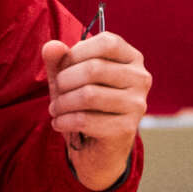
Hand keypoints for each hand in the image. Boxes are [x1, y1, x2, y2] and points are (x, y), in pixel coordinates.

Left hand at [40, 31, 148, 191]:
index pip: (106, 42)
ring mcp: (137, 104)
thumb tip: (51, 46)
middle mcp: (141, 79)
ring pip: (88, 95)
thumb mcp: (68, 78)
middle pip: (94, 68)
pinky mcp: (127, 128)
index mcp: (131, 58)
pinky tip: (59, 123)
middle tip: (56, 92)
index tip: (64, 68)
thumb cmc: (83, 104)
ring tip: (55, 109)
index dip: (77, 52)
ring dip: (62, 103)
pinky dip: (64, 121)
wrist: (97, 148)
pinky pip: (85, 119)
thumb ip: (59, 60)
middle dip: (64, 81)